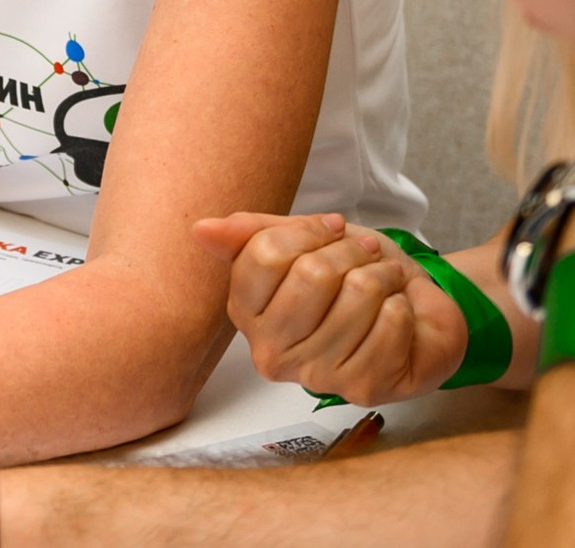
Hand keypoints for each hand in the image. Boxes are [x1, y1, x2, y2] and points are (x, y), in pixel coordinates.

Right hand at [193, 212, 466, 403]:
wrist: (416, 316)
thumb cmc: (355, 276)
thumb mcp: (304, 242)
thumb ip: (252, 235)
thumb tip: (200, 229)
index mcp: (246, 313)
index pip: (264, 254)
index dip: (307, 230)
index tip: (331, 228)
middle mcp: (271, 352)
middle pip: (311, 274)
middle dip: (350, 252)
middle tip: (366, 254)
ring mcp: (315, 376)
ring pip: (356, 295)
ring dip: (382, 276)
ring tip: (385, 281)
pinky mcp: (362, 388)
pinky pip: (388, 323)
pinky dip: (402, 306)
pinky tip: (398, 313)